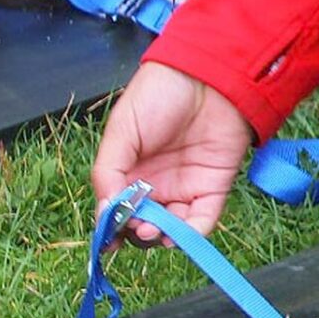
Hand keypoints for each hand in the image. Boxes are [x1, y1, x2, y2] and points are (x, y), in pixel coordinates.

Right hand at [90, 63, 255, 244]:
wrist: (206, 77)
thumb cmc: (157, 95)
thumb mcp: (120, 132)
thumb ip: (108, 173)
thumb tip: (105, 212)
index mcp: (127, 170)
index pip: (116, 208)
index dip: (110, 227)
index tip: (107, 240)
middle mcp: (154, 183)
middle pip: (141, 223)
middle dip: (135, 232)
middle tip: (134, 227)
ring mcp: (183, 187)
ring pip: (170, 228)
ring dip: (160, 236)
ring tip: (153, 229)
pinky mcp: (213, 188)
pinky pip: (202, 220)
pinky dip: (191, 233)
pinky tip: (178, 233)